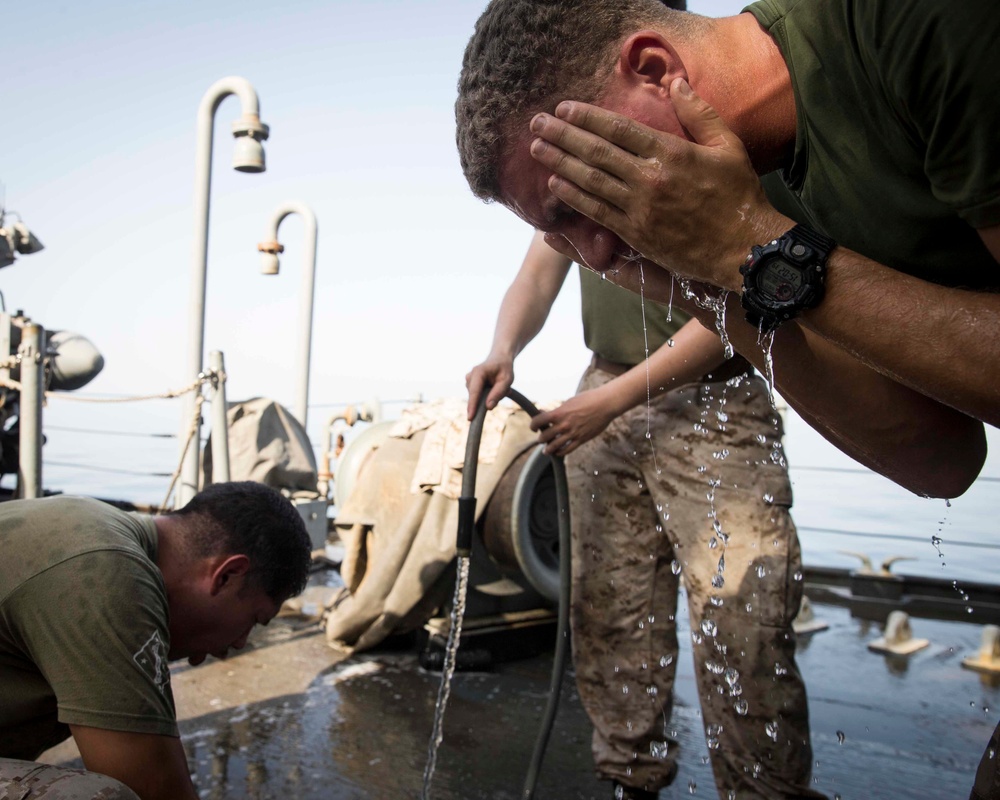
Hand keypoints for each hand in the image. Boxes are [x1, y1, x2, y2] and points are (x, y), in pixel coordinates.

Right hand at [466, 355, 513, 419]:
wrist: (499, 359)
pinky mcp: (470, 386)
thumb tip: (488, 407)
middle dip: (489, 399)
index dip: (473, 406)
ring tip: (500, 386)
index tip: (470, 418)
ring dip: (490, 396)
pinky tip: (494, 387)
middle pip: (476, 397)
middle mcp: (470, 377)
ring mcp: (468, 381)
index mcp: (478, 372)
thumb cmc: (504, 368)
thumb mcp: (507, 380)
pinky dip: (487, 395)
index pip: (475, 392)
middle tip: (505, 390)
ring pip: (478, 398)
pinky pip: (478, 397)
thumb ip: (498, 393)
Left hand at [528, 78, 790, 291]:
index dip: (587, 117)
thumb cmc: (739, 195)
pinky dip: (574, 197)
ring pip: (591, 181)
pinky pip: (597, 212)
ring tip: (538, 150)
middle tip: (536, 124)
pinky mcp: (637, 234)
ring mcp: (640, 208)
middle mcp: (650, 178)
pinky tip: (557, 185)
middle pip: (596, 152)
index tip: (564, 108)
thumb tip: (676, 83)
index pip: (618, 128)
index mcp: (671, 152)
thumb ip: (699, 114)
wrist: (744, 247)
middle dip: (562, 136)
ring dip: (560, 164)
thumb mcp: (728, 146)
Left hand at [530, 387, 617, 455]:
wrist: (605, 404)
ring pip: (554, 446)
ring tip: (546, 450)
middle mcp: (564, 425)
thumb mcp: (569, 402)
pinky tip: (558, 452)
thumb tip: (545, 413)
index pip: (538, 421)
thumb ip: (558, 410)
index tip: (533, 427)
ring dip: (548, 449)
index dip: (533, 425)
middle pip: (544, 436)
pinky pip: (568, 449)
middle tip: (541, 438)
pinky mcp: (581, 439)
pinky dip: (560, 452)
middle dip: (541, 438)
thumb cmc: (588, 399)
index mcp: (559, 413)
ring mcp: (573, 433)